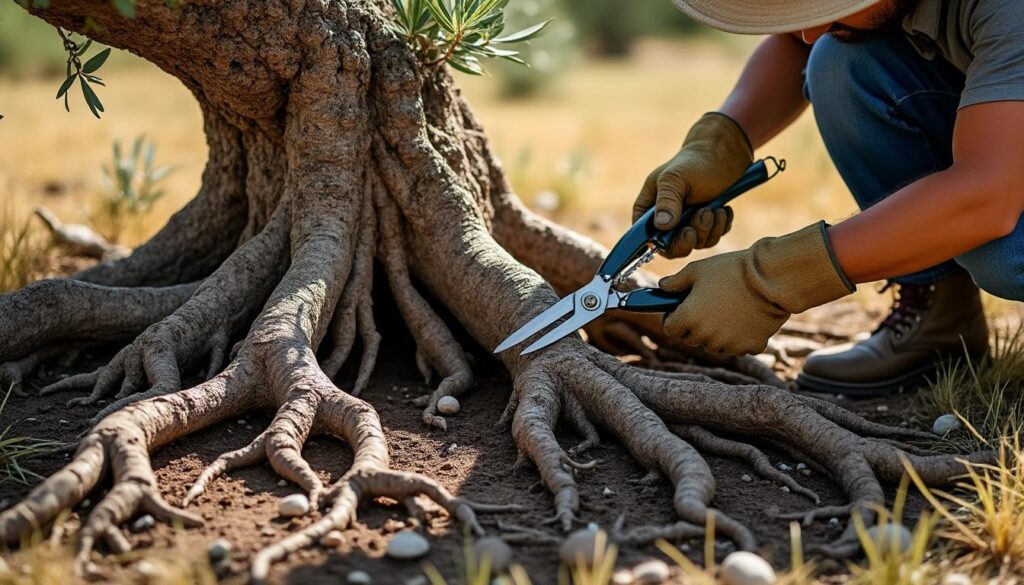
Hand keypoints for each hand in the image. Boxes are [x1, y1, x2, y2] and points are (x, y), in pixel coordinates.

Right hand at [633, 112, 751, 257]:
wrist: (724, 154)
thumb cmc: (695, 162)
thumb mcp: (675, 179)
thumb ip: (666, 201)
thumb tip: (661, 226)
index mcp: (648, 208)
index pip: (646, 238)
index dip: (662, 243)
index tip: (684, 232)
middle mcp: (665, 220)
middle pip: (673, 247)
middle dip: (691, 236)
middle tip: (704, 214)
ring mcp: (686, 224)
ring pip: (695, 244)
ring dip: (709, 229)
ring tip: (716, 209)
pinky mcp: (705, 226)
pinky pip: (711, 239)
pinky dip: (720, 227)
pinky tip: (724, 209)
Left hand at [659, 222, 854, 355]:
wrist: (771, 277)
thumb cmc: (731, 270)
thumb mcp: (697, 270)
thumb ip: (675, 282)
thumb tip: (661, 287)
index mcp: (689, 318)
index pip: (669, 329)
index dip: (672, 318)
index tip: (679, 309)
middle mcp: (706, 336)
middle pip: (690, 339)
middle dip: (693, 326)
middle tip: (705, 307)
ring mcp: (729, 344)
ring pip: (714, 346)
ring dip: (715, 334)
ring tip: (725, 312)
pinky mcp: (750, 346)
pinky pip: (738, 347)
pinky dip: (739, 338)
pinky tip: (744, 319)